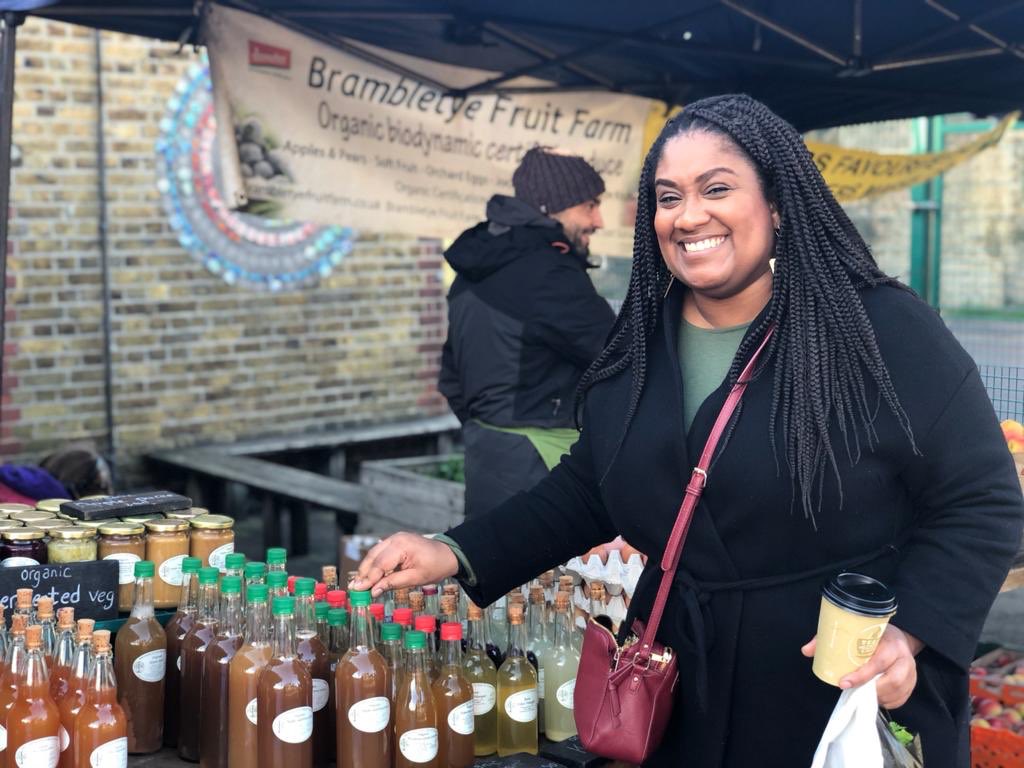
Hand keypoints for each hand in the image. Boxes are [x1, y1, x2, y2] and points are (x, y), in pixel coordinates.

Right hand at [348, 532, 458, 597]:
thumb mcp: (416, 578)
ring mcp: (395, 538)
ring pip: (374, 554)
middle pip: (373, 557)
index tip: (358, 590)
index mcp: (402, 546)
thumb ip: (393, 583)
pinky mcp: (396, 542)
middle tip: (353, 588)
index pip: (380, 564)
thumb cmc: (435, 566)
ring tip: (358, 584)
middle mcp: (396, 539)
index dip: (368, 579)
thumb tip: (374, 591)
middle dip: (363, 573)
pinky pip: (380, 552)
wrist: (448, 554)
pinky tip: (369, 576)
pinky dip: (374, 564)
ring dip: (366, 569)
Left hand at [801, 625, 923, 708]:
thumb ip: (829, 640)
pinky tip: (876, 698)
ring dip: (878, 696)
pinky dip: (888, 701)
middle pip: (892, 679)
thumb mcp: (853, 631)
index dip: (861, 675)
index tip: (843, 683)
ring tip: (862, 695)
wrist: (897, 637)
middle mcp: (904, 657)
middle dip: (870, 689)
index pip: (878, 661)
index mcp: (890, 642)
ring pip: (898, 690)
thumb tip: (806, 651)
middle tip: (851, 691)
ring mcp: (911, 671)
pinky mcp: (913, 682)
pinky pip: (902, 698)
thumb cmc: (872, 634)